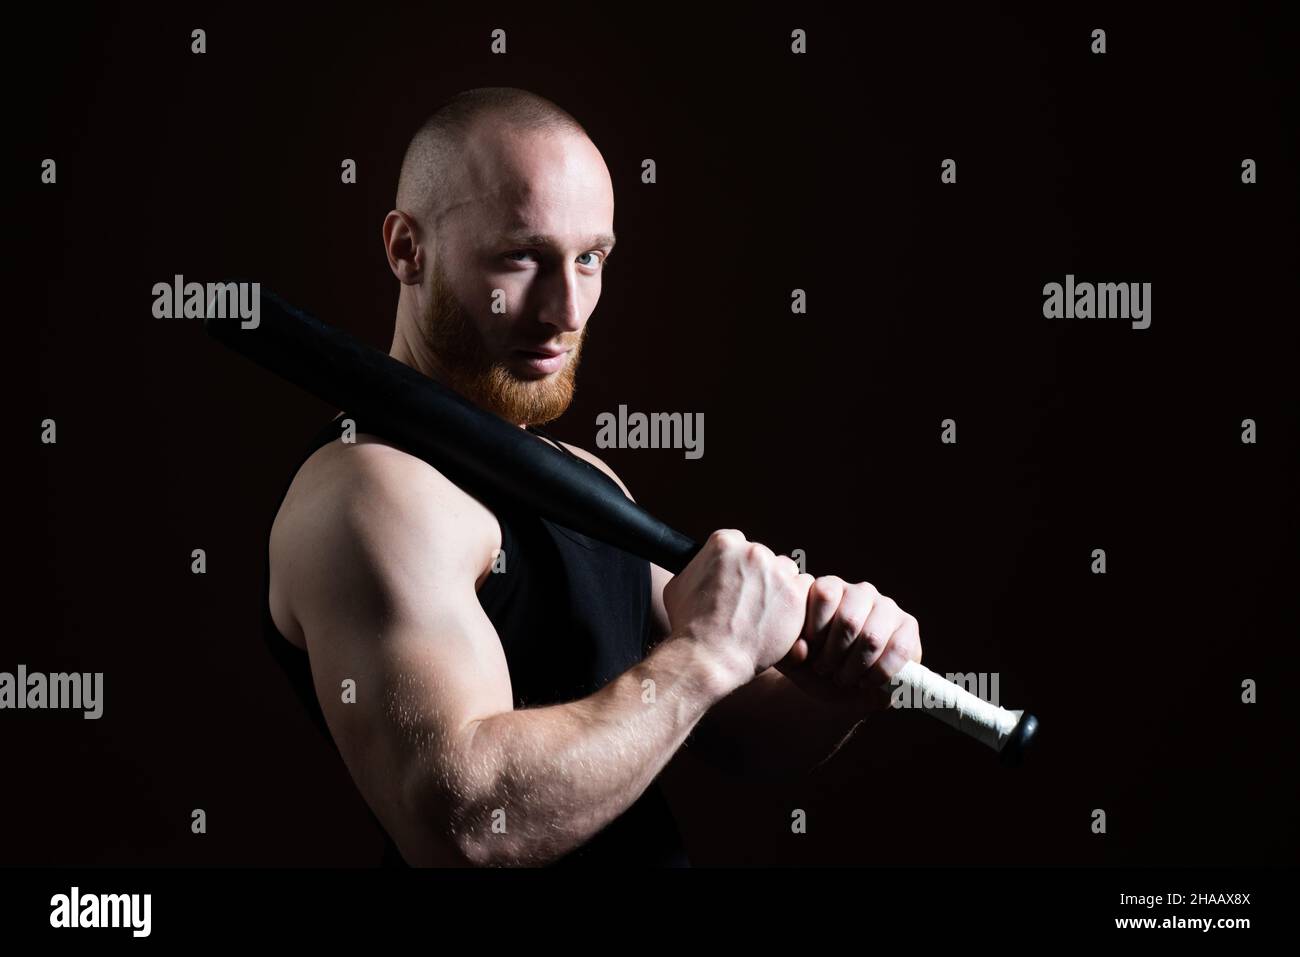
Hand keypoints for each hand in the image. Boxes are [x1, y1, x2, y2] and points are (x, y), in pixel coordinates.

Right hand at [664, 529, 814, 687]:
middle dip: (759, 578)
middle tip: (749, 604)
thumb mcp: (679, 586)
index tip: (736, 584)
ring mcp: (776, 571)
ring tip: (765, 615)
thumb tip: (703, 565)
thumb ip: (698, 567)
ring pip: (786, 571)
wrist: (709, 657)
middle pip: (764, 558)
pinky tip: (781, 619)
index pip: (739, 544)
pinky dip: (796, 603)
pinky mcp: (795, 593)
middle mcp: (752, 551)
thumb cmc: (689, 626)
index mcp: (724, 543)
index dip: (737, 567)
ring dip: (779, 589)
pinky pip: (804, 589)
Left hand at [775, 575, 922, 712]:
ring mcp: (887, 606)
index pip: (824, 594)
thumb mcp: (796, 661)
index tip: (809, 654)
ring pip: (872, 636)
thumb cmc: (817, 667)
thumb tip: (801, 648)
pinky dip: (879, 673)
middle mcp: (860, 591)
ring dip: (855, 667)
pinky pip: (898, 649)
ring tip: (843, 679)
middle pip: (849, 620)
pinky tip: (866, 682)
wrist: (845, 690)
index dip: (816, 630)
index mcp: (830, 588)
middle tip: (825, 671)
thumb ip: (789, 653)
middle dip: (834, 655)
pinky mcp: (909, 625)